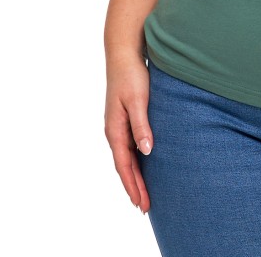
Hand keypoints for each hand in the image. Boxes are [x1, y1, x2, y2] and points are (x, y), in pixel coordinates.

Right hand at [104, 49, 153, 212]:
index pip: (124, 165)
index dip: (133, 185)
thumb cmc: (132, 74)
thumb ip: (142, 125)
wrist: (124, 53)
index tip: (141, 203)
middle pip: (125, 166)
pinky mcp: (125, 118)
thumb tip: (147, 151)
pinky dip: (136, 160)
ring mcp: (118, 125)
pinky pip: (130, 146)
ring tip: (144, 193)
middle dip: (134, 187)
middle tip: (145, 207)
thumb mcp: (139, 100)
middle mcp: (114, 130)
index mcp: (115, 129)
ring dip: (135, 175)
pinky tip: (145, 165)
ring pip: (127, 157)